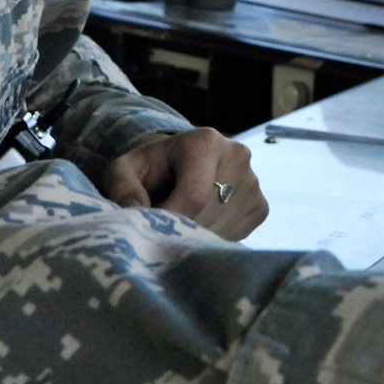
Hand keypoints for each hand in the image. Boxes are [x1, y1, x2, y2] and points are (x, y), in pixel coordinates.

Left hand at [100, 128, 267, 239]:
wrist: (182, 164)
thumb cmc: (151, 168)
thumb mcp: (124, 169)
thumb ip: (122, 188)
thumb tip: (136, 212)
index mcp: (206, 142)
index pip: (193, 196)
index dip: (169, 222)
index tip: (148, 236)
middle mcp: (238, 157)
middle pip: (207, 217)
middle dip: (178, 233)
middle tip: (156, 233)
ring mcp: (253, 184)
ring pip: (221, 232)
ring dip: (193, 240)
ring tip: (176, 226)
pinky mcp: (260, 208)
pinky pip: (233, 237)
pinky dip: (211, 242)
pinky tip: (197, 228)